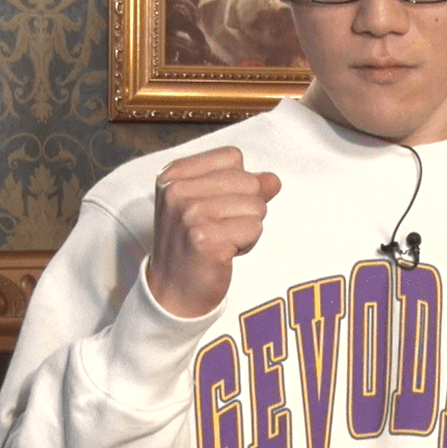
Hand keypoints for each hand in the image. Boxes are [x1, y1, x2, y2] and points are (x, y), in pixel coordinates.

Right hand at [147, 146, 281, 317]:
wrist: (173, 291)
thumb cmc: (192, 245)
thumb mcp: (210, 204)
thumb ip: (242, 186)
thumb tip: (273, 179)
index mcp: (174, 174)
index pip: (232, 157)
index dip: (238, 184)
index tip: (216, 207)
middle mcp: (177, 190)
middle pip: (248, 181)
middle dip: (245, 209)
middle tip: (218, 229)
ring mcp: (190, 213)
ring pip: (256, 206)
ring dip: (247, 228)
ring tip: (221, 241)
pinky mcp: (206, 238)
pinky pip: (255, 229)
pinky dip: (246, 244)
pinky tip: (224, 253)